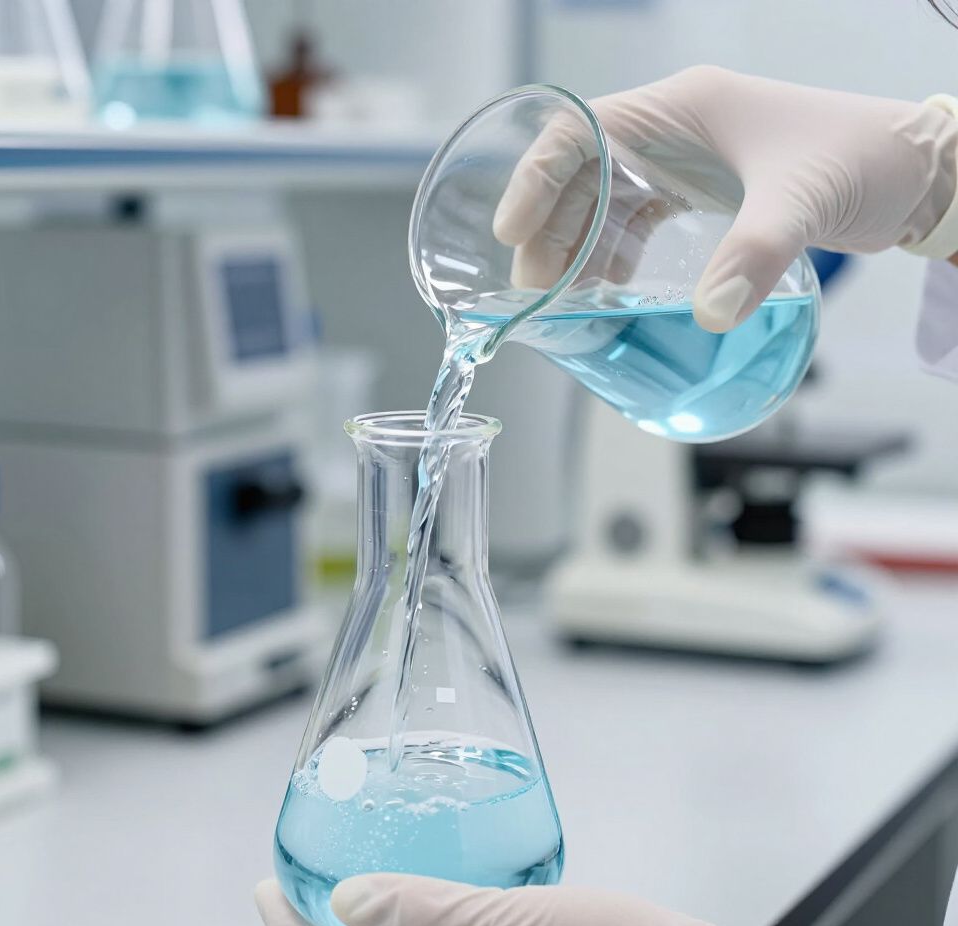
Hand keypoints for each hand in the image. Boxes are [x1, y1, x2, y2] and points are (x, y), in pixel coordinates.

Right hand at [494, 66, 957, 331]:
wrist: (912, 171)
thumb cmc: (861, 159)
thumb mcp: (802, 202)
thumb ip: (752, 256)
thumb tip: (707, 317)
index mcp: (680, 109)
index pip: (579, 132)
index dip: (536, 180)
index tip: (512, 234)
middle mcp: (671, 131)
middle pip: (581, 176)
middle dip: (551, 231)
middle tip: (535, 290)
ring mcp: (683, 161)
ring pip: (603, 202)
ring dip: (576, 249)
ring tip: (560, 299)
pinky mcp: (698, 193)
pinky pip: (635, 223)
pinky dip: (612, 256)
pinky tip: (604, 291)